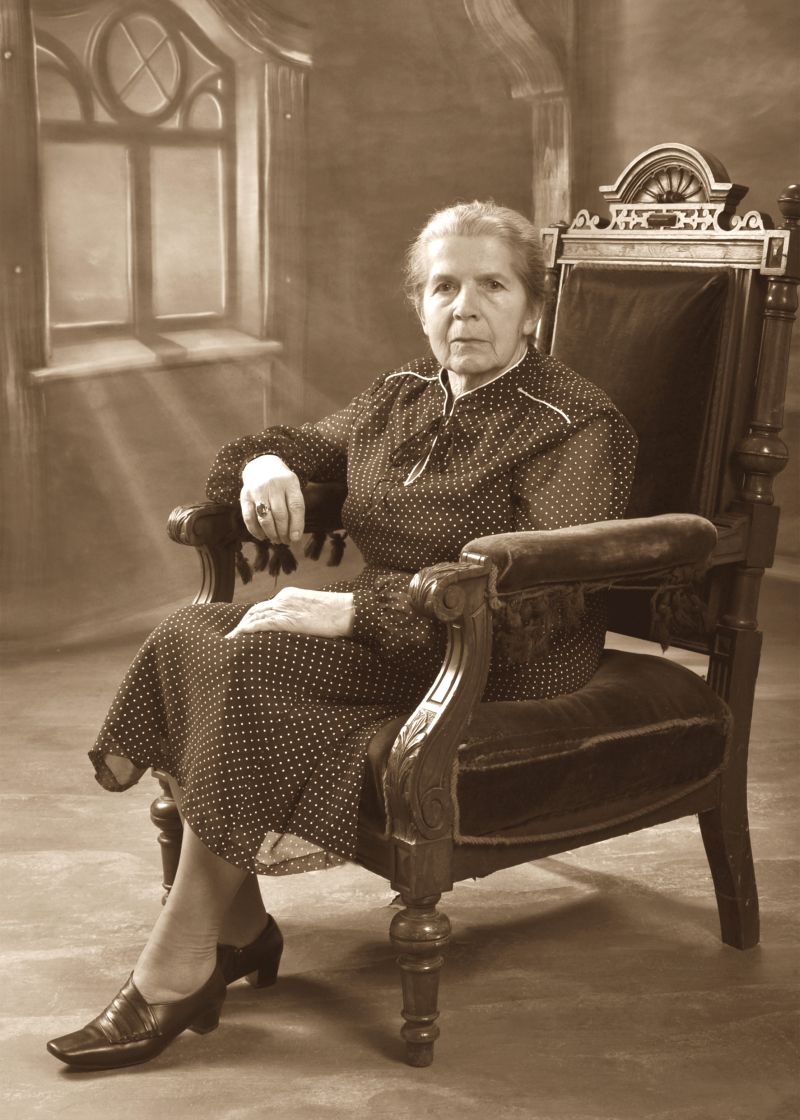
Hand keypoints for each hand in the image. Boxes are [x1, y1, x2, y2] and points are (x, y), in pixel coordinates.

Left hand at [225, 588, 354, 639]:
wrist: (347, 611)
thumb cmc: (337, 614)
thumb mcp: (315, 612)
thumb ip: (300, 616)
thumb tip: (295, 628)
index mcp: (289, 595)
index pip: (265, 606)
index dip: (252, 618)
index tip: (244, 628)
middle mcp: (282, 598)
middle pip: (255, 610)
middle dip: (242, 623)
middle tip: (232, 636)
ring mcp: (283, 608)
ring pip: (253, 617)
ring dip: (240, 628)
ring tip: (230, 641)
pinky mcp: (285, 619)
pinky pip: (259, 624)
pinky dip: (245, 631)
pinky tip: (237, 638)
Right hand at [240, 455, 304, 544]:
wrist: (262, 465)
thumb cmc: (282, 484)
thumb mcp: (293, 488)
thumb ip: (295, 508)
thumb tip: (294, 536)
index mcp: (290, 482)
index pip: (296, 506)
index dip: (297, 525)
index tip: (296, 538)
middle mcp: (273, 485)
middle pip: (280, 514)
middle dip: (283, 532)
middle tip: (285, 541)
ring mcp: (257, 490)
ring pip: (265, 518)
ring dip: (271, 533)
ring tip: (276, 540)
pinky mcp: (245, 496)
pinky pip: (249, 517)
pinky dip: (255, 530)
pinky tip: (262, 537)